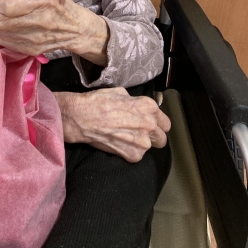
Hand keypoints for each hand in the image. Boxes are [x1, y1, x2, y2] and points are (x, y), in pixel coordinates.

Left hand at [0, 0, 108, 62]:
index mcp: (43, 0)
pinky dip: (3, 34)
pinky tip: (10, 28)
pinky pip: (5, 43)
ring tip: (2, 18)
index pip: (6, 6)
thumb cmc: (59, 4)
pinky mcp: (31, 50)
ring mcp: (34, 38)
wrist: (76, 29)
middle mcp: (38, 20)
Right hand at [54, 88, 170, 162]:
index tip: (149, 125)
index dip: (157, 124)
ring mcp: (142, 142)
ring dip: (139, 144)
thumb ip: (134, 101)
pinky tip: (117, 143)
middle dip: (152, 136)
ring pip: (150, 147)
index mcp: (148, 106)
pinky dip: (129, 151)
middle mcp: (149, 124)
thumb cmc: (98, 101)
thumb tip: (137, 106)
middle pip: (162, 138)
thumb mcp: (120, 92)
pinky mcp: (133, 155)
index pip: (165, 122)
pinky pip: (137, 155)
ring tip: (124, 138)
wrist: (82, 117)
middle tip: (137, 133)